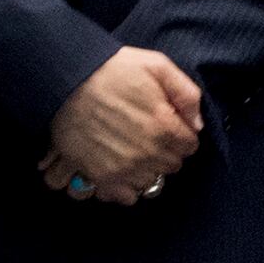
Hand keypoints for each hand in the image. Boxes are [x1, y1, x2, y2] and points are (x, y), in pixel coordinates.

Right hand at [44, 48, 200, 198]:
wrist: (67, 79)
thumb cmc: (111, 69)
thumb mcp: (157, 65)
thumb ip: (186, 94)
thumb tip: (197, 123)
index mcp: (165, 126)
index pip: (190, 146)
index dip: (181, 134)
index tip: (169, 125)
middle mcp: (148, 152)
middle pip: (172, 165)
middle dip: (166, 151)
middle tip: (149, 135)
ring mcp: (124, 167)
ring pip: (151, 181)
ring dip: (146, 168)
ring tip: (132, 149)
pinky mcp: (101, 176)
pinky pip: (126, 196)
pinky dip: (126, 187)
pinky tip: (121, 169)